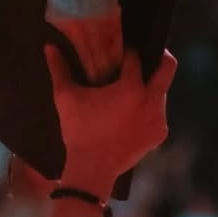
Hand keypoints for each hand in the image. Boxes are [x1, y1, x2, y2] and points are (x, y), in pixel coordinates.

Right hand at [46, 41, 175, 196]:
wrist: (92, 169)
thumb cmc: (78, 130)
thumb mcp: (66, 98)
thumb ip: (60, 69)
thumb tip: (49, 47)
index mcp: (131, 88)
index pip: (135, 58)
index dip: (127, 51)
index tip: (121, 50)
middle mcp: (151, 101)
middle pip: (168, 67)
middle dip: (160, 56)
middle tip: (148, 53)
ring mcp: (158, 119)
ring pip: (162, 92)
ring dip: (150, 87)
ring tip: (132, 90)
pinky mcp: (159, 134)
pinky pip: (159, 114)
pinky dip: (149, 110)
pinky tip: (133, 112)